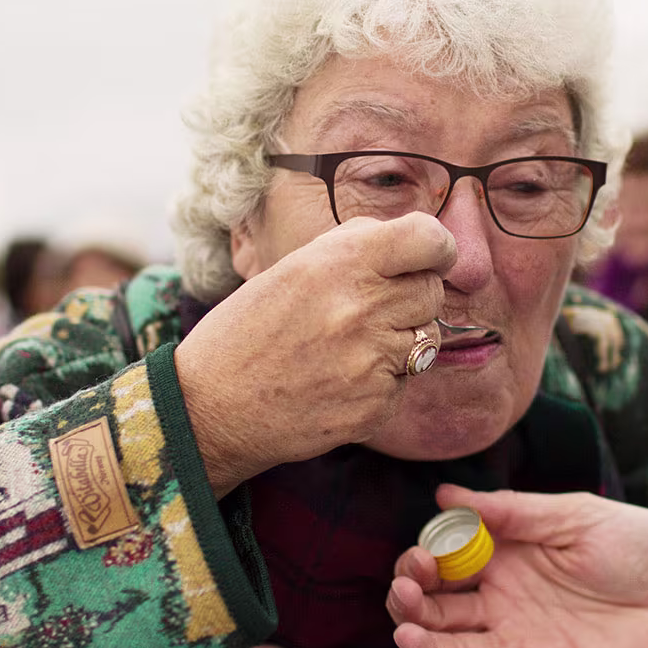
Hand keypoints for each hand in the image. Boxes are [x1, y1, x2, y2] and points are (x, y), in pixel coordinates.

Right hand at [176, 213, 457, 496]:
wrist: (211, 407)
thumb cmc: (248, 331)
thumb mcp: (293, 269)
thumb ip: (355, 249)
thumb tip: (415, 241)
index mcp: (341, 263)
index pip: (430, 239)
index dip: (437, 248)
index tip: (430, 257)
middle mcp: (362, 308)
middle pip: (432, 293)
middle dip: (410, 298)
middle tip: (368, 311)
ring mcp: (372, 362)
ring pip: (427, 340)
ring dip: (399, 341)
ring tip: (347, 348)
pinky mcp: (375, 406)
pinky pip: (404, 384)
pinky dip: (380, 383)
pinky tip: (338, 382)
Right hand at [387, 484, 647, 647]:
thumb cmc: (639, 544)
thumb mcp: (574, 515)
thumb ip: (511, 511)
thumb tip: (445, 494)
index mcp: (505, 556)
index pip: (444, 563)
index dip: (422, 562)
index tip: (419, 558)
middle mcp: (503, 600)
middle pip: (439, 609)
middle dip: (413, 603)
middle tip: (407, 595)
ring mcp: (522, 639)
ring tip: (409, 636)